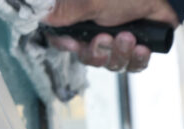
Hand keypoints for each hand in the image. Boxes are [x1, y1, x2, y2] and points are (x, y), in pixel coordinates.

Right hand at [43, 0, 178, 72]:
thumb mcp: (92, 1)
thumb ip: (66, 10)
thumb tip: (40, 15)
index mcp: (82, 18)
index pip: (64, 40)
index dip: (68, 46)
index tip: (75, 43)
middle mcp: (98, 31)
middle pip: (88, 58)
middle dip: (99, 53)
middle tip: (108, 38)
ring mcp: (119, 41)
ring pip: (112, 64)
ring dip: (120, 54)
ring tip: (130, 37)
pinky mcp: (138, 48)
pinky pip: (133, 67)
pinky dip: (138, 59)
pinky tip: (143, 47)